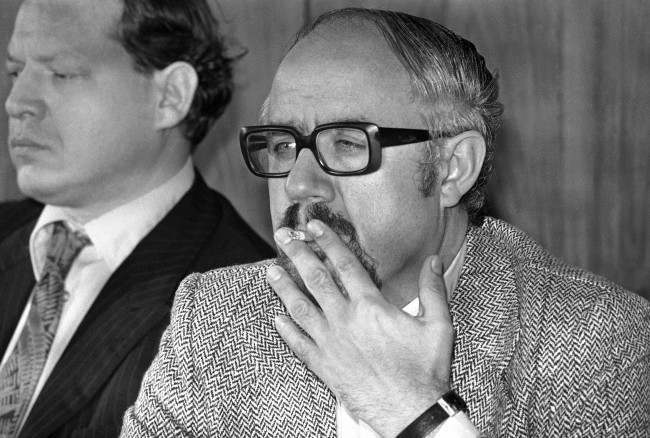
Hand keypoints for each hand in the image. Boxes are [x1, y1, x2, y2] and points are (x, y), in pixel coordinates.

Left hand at [267, 219, 454, 436]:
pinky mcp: (324, 365)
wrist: (411, 411)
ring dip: (284, 288)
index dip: (328, 241)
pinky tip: (276, 318)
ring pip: (300, 308)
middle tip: (283, 237)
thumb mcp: (438, 325)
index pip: (344, 264)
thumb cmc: (425, 369)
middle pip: (316, 279)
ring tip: (271, 271)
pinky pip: (298, 344)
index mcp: (370, 306)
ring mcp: (330, 342)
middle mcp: (345, 319)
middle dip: (298, 254)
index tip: (313, 226)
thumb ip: (433, 290)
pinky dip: (286, 330)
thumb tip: (434, 260)